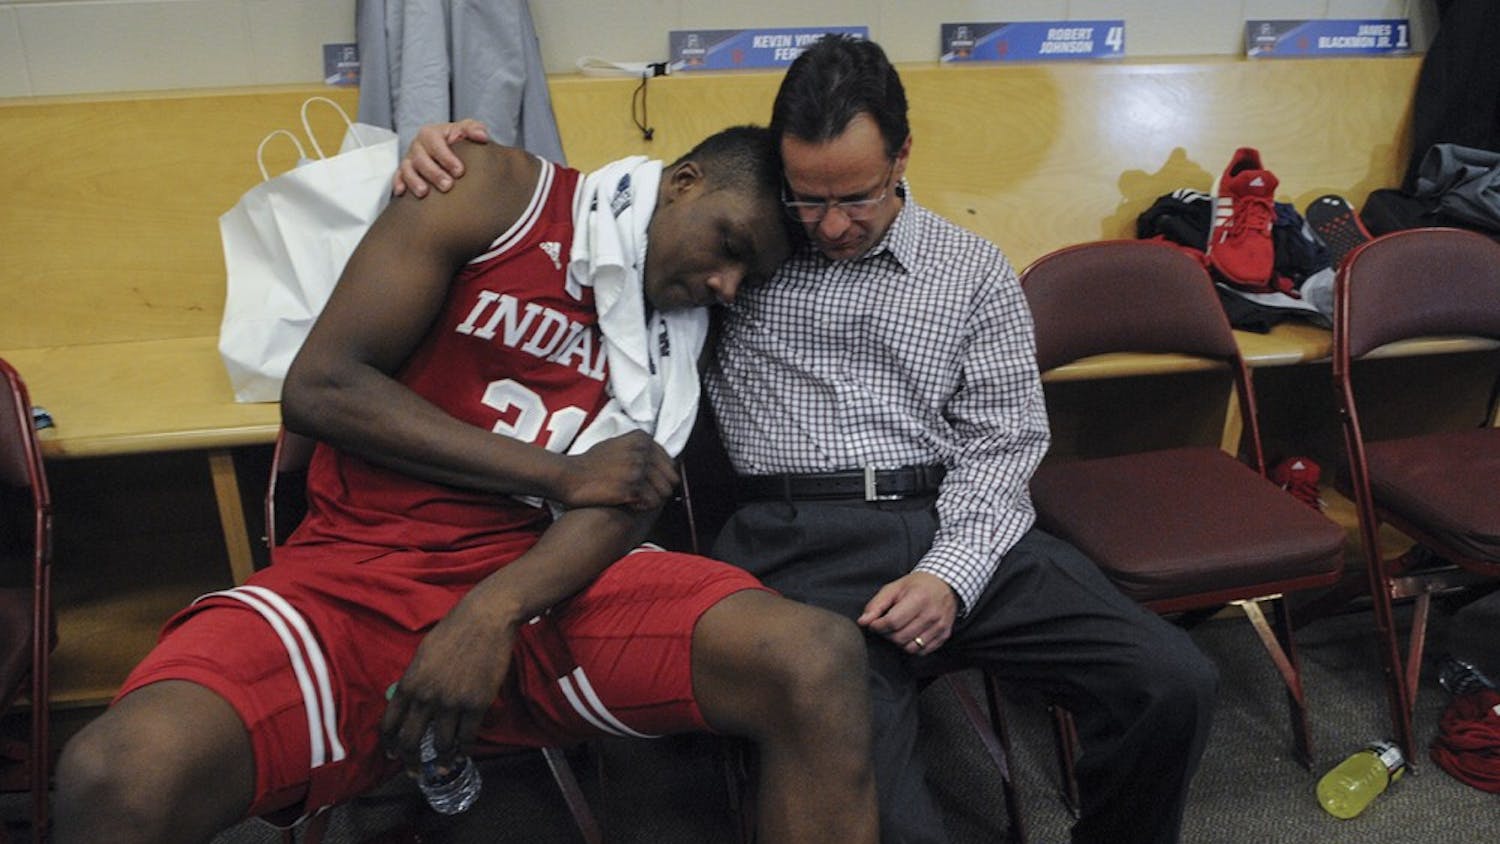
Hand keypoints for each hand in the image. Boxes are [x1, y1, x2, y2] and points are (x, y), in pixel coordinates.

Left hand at [381, 594, 515, 776]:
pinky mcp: (476, 704)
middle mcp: (426, 697)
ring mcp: (451, 702)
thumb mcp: (423, 654)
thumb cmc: (454, 630)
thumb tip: (410, 701)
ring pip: (441, 745)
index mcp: (409, 683)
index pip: (389, 724)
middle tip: (415, 770)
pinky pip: (467, 737)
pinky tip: (464, 751)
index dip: (390, 745)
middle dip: (411, 761)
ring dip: (442, 760)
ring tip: (444, 765)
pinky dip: (465, 748)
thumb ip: (415, 680)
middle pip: (410, 742)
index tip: (393, 754)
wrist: (485, 619)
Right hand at [393, 119, 491, 197]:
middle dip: (434, 173)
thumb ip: (474, 129)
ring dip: (414, 181)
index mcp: (431, 133)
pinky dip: (398, 184)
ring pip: (407, 169)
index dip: (446, 157)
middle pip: (420, 158)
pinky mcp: (404, 172)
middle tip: (448, 186)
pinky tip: (401, 193)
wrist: (448, 150)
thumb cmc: (457, 140)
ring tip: (424, 193)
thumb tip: (482, 136)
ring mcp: (409, 159)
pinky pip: (397, 177)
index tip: (459, 171)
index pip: (435, 143)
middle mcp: (418, 145)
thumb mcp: (465, 130)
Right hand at [555, 430, 678, 511]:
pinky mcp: (631, 487)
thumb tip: (660, 462)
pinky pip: (651, 503)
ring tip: (635, 499)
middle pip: (670, 479)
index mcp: (642, 438)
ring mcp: (637, 469)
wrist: (569, 475)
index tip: (649, 483)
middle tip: (644, 494)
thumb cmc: (589, 463)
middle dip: (659, 489)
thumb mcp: (616, 444)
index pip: (670, 463)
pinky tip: (628, 503)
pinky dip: (642, 507)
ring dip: (652, 499)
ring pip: (664, 493)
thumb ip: (639, 450)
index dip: (661, 477)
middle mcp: (642, 451)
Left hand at [858, 571, 957, 654]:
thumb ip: (876, 605)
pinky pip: (922, 652)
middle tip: (886, 627)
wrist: (945, 584)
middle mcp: (931, 614)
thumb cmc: (916, 586)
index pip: (892, 622)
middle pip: (900, 637)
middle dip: (887, 635)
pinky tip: (910, 635)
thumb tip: (863, 622)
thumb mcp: (894, 588)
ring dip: (899, 642)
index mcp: (918, 599)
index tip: (874, 624)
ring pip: (911, 647)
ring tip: (898, 631)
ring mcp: (940, 626)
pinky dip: (912, 647)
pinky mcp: (944, 635)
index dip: (878, 626)